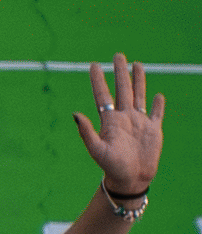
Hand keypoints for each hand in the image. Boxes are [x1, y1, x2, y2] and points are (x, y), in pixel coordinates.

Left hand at [74, 51, 164, 199]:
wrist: (131, 179)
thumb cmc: (111, 166)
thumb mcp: (96, 150)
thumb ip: (86, 132)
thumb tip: (74, 113)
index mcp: (109, 120)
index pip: (102, 94)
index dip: (98, 79)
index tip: (93, 64)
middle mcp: (124, 117)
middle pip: (122, 89)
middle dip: (120, 72)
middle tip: (117, 55)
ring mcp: (139, 122)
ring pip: (139, 95)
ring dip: (138, 80)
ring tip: (137, 64)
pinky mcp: (153, 129)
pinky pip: (156, 113)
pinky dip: (157, 103)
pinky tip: (157, 94)